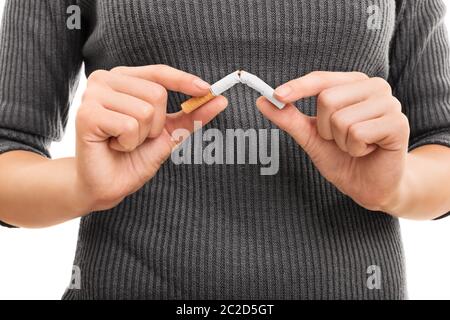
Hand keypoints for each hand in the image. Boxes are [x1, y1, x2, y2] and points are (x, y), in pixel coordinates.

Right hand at [76, 65, 227, 210]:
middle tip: (136, 137)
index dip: (184, 81)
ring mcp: (93, 95)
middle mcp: (105, 79)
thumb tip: (220, 99)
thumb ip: (190, 115)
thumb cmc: (133, 156)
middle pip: (157, 93)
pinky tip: (112, 145)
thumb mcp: (168, 133)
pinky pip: (129, 125)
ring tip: (123, 142)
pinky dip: (128, 143)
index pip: (159, 72)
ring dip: (141, 136)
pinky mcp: (86, 114)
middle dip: (156, 125)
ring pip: (145, 111)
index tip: (207, 90)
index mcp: (123, 79)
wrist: (107, 184)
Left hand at [257, 71, 409, 212]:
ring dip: (341, 142)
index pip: (320, 79)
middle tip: (341, 140)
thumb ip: (290, 118)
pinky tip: (368, 151)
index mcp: (354, 84)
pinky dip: (355, 149)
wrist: (370, 185)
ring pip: (341, 119)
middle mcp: (374, 87)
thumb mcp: (311, 137)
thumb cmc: (343, 157)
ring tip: (356, 146)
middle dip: (325, 129)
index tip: (276, 95)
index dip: (298, 87)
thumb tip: (263, 100)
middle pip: (327, 99)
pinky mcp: (398, 123)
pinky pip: (357, 134)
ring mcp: (389, 103)